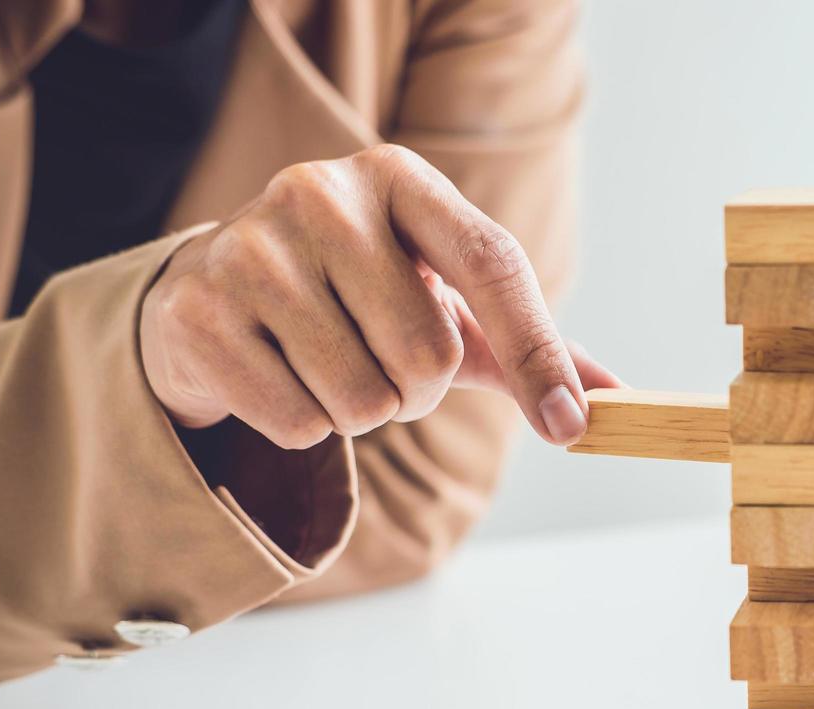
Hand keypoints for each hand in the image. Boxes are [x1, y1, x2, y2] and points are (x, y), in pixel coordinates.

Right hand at [140, 144, 618, 448]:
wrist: (217, 293)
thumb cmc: (356, 299)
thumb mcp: (441, 305)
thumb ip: (524, 345)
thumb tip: (614, 400)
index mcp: (398, 178)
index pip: (492, 265)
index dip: (538, 353)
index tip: (570, 425)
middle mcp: (321, 194)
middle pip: (428, 357)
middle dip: (418, 391)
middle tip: (380, 359)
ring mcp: (251, 248)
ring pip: (363, 402)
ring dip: (362, 413)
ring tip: (326, 364)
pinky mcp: (199, 312)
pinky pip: (299, 425)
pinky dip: (304, 426)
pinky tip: (278, 376)